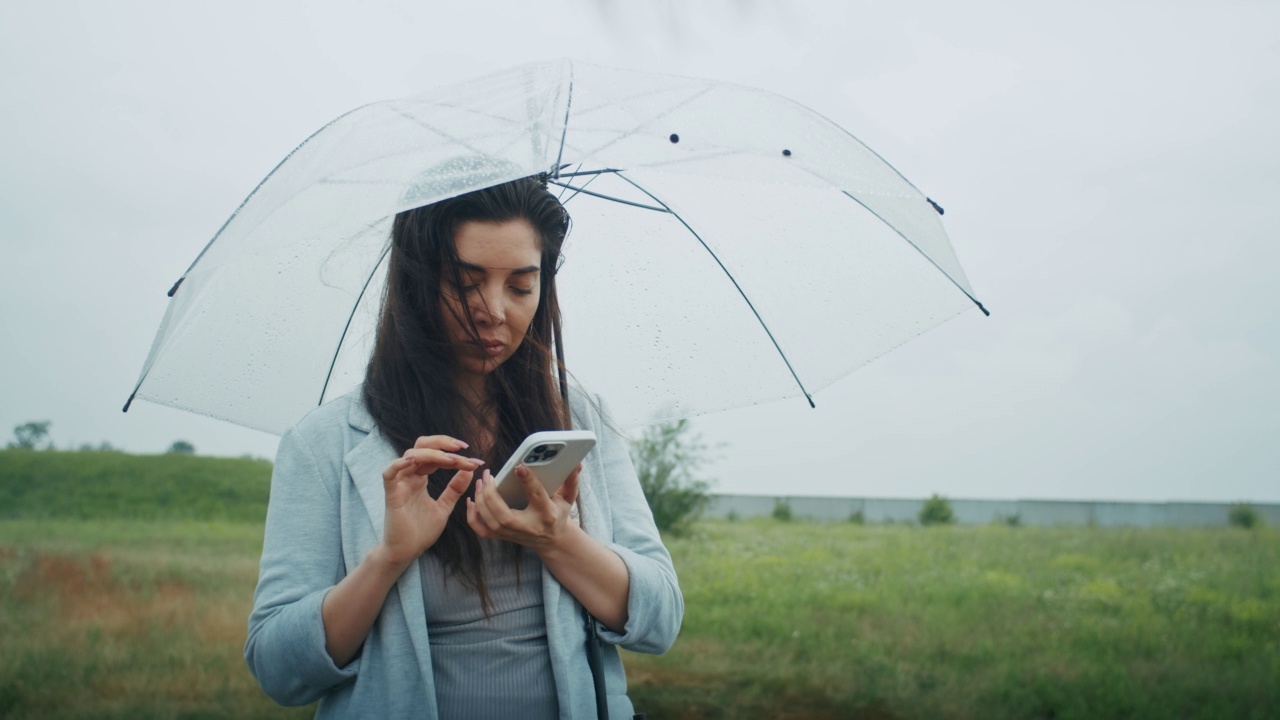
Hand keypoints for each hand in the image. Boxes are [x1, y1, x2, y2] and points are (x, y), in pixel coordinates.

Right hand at [376, 436, 482, 568]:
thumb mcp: (444, 507)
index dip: (455, 455)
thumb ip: (454, 489)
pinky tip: (413, 460)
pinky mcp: (391, 495)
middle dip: (442, 443)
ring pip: (410, 456)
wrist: (407, 552)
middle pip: (422, 447)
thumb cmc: (421, 531)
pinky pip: (389, 474)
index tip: (475, 462)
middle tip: (463, 448)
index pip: (437, 457)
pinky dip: (398, 464)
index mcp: (421, 478)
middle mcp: (410, 477)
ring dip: (432, 454)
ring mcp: (400, 484)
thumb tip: (469, 471)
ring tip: (451, 459)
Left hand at [466, 464, 581, 550]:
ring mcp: (512, 534)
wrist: (551, 540)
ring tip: (481, 482)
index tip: (519, 466)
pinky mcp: (501, 537)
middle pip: (503, 514)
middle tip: (488, 474)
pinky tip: (471, 500)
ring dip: (480, 500)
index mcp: (546, 514)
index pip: (536, 496)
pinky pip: (481, 530)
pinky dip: (472, 516)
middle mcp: (527, 527)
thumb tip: (576, 463)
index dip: (528, 480)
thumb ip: (571, 481)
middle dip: (491, 493)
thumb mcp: (568, 498)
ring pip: (489, 521)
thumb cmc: (557, 514)